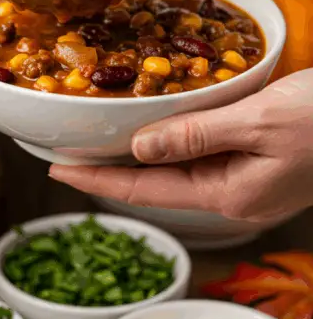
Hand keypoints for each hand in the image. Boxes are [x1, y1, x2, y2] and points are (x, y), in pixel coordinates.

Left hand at [49, 70, 312, 224]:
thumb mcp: (258, 121)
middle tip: (65, 152)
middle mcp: (237, 197)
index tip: (55, 168)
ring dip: (140, 160)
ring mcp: (251, 186)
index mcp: (231, 195)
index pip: (147, 190)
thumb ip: (196, 136)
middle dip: (111, 171)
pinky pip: (204, 161)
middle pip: (158, 186)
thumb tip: (140, 148)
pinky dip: (174, 147)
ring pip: (179, 174)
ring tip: (99, 144)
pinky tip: (159, 132)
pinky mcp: (263, 168)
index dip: (97, 179)